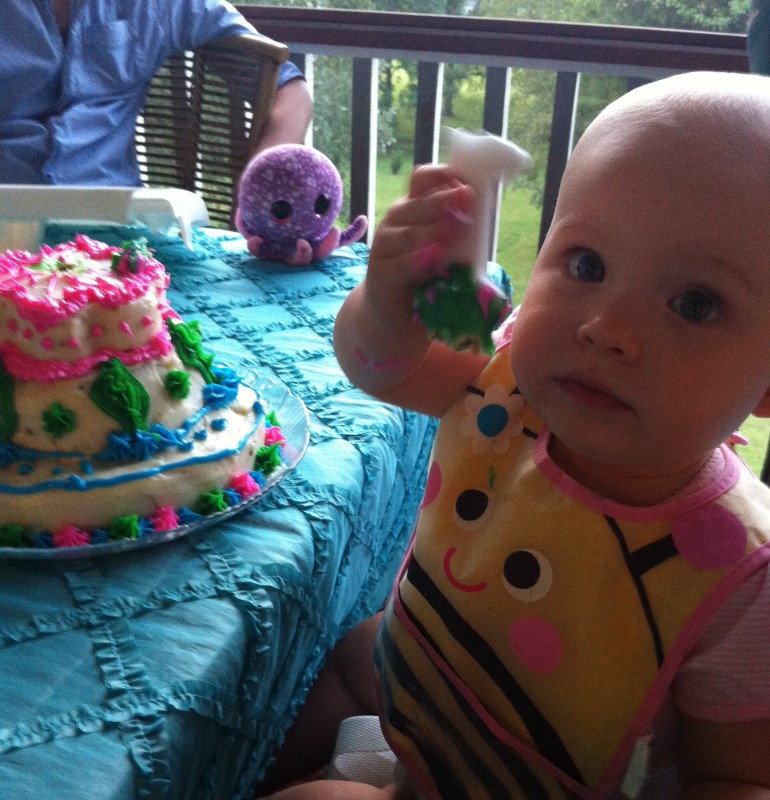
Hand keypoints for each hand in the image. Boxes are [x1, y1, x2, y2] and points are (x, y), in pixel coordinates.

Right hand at [364, 164, 474, 329]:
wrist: (397, 316)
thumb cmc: (426, 277)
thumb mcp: (446, 248)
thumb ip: (460, 229)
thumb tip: (487, 211)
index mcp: (412, 208)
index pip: (421, 180)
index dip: (440, 175)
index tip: (465, 179)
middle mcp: (395, 222)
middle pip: (417, 204)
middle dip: (444, 201)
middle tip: (468, 199)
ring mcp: (384, 247)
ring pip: (409, 234)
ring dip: (435, 230)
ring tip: (459, 228)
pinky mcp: (380, 274)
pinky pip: (400, 265)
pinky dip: (418, 260)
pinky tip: (435, 258)